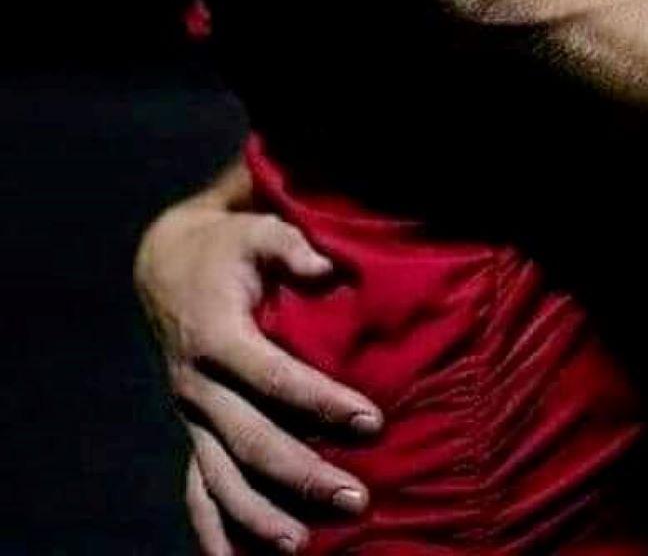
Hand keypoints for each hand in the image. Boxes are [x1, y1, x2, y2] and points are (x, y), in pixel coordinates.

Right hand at [136, 190, 382, 553]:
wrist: (168, 267)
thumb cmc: (228, 249)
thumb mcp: (257, 230)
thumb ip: (292, 245)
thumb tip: (329, 265)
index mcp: (218, 337)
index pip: (275, 379)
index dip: (322, 403)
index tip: (373, 421)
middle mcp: (198, 386)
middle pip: (251, 442)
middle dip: (304, 475)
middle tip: (358, 498)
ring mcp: (192, 417)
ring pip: (223, 478)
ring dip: (262, 516)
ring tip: (305, 546)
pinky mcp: (193, 432)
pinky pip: (198, 491)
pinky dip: (215, 532)